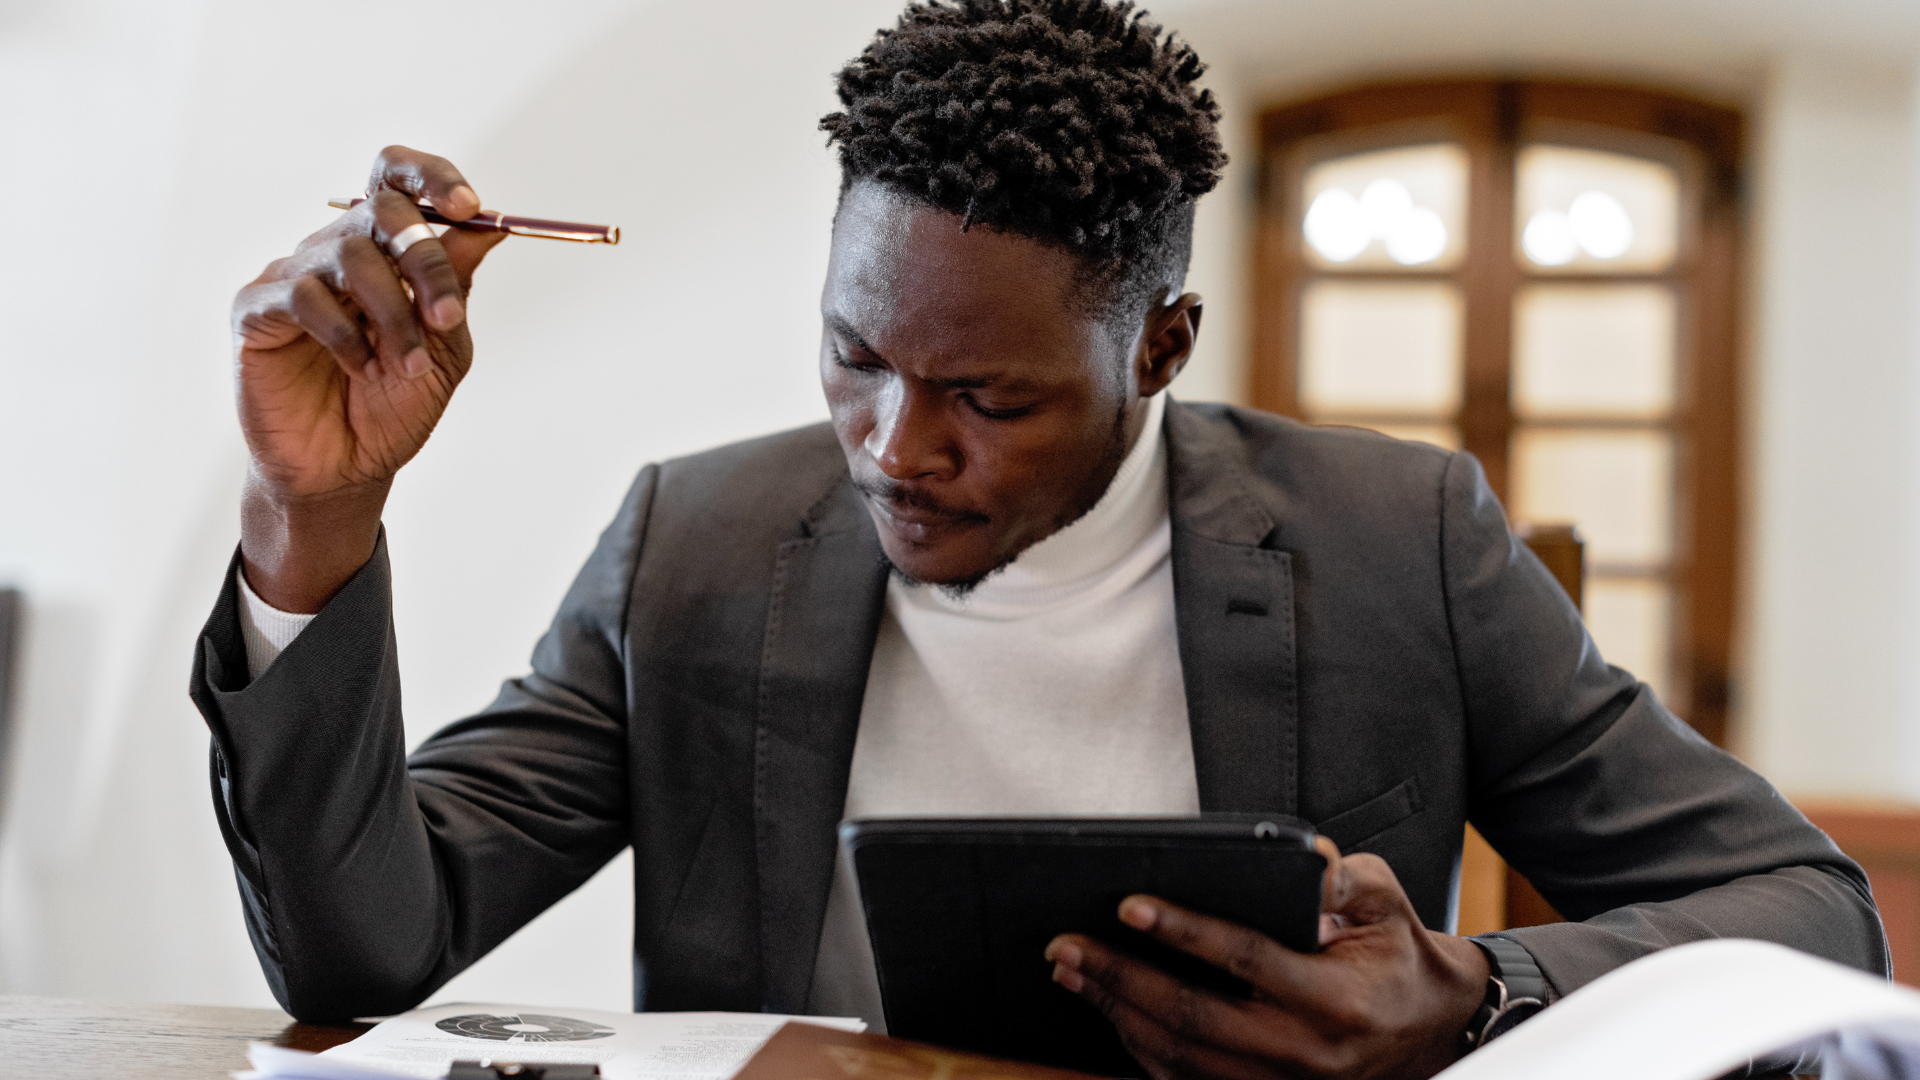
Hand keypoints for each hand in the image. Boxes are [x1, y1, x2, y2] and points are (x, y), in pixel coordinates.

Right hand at [230, 146, 508, 610]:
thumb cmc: (392, 406)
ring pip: (352, 256)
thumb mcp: (444, 347)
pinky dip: (344, 333)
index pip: (397, 177)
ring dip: (394, 315)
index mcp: (385, 250)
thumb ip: (457, 287)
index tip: (472, 208)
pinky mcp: (257, 308)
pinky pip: (304, 295)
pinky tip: (357, 366)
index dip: (433, 178)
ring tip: (406, 365)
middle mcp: (337, 250)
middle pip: (382, 209)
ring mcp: (294, 274)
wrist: (346, 469)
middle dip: (426, 259)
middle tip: (446, 315)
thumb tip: (488, 229)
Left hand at [1045, 840, 1489, 1079]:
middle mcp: (1306, 1053)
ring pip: (1181, 1056)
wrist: (1433, 1029)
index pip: (1246, 961)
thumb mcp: (1386, 902)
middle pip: (1194, 1017)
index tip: (1130, 906)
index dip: (1184, 932)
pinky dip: (1140, 1047)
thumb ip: (1345, 878)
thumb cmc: (1398, 955)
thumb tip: (1303, 855)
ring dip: (1117, 1012)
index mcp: (1337, 1000)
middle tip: (1067, 944)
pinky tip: (1109, 1010)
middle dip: (1121, 978)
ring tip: (1072, 971)